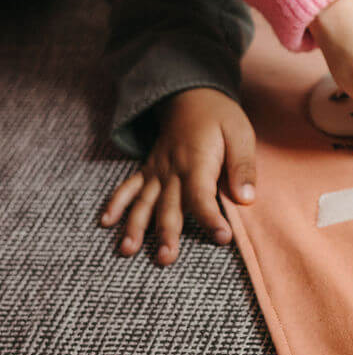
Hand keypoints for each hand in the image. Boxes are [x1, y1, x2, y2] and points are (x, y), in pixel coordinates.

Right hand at [100, 88, 256, 265]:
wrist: (192, 95)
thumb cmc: (221, 117)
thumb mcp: (241, 134)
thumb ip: (243, 167)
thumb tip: (246, 198)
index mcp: (198, 161)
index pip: (202, 195)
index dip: (211, 218)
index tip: (222, 238)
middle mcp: (172, 168)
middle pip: (169, 205)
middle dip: (167, 233)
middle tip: (166, 259)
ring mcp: (157, 170)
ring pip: (144, 201)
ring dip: (135, 226)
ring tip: (128, 250)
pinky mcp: (149, 169)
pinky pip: (129, 186)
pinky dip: (116, 203)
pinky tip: (105, 222)